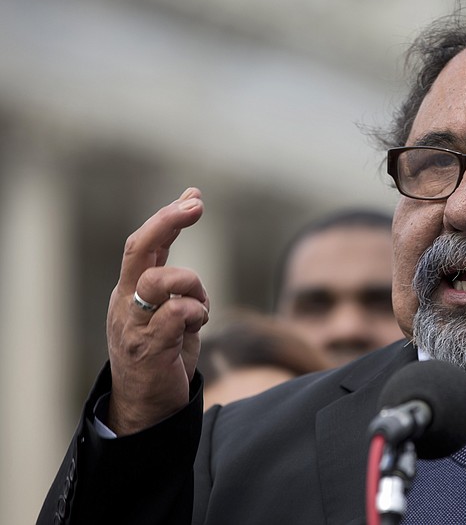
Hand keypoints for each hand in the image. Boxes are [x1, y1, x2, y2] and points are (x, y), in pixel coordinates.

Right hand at [106, 187, 209, 434]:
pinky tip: (196, 326)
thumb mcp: (170, 307)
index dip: (168, 217)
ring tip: (199, 308)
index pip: (144, 244)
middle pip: (139, 250)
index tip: (194, 196)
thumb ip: (180, 277)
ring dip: (192, 284)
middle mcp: (126, 303)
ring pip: (159, 279)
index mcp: (131, 290)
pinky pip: (176, 314)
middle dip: (167, 222)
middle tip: (195, 206)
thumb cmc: (164, 351)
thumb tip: (194, 249)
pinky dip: (195, 313)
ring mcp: (134, 325)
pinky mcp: (149, 349)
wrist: (146, 408)